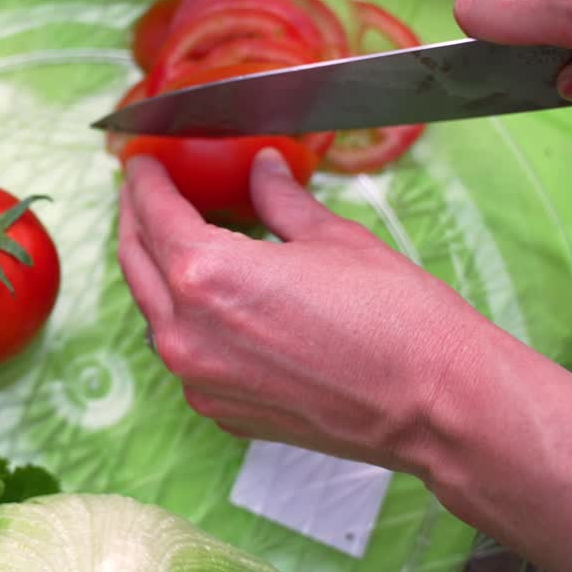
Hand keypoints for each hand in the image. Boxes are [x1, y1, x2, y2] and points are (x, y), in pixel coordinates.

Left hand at [117, 150, 516, 471]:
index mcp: (207, 273)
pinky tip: (211, 300)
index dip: (144, 179)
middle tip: (146, 192)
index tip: (144, 161)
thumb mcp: (331, 237)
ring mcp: (197, 378)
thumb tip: (262, 167)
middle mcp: (185, 331)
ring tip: (175, 240)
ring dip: (156, 269)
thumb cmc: (395, 317)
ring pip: (152, 309)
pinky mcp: (217, 409)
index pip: (152, 211)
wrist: (435, 404)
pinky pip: (182, 353)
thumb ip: (278, 199)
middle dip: (136, 218)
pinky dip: (184, 319)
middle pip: (135, 259)